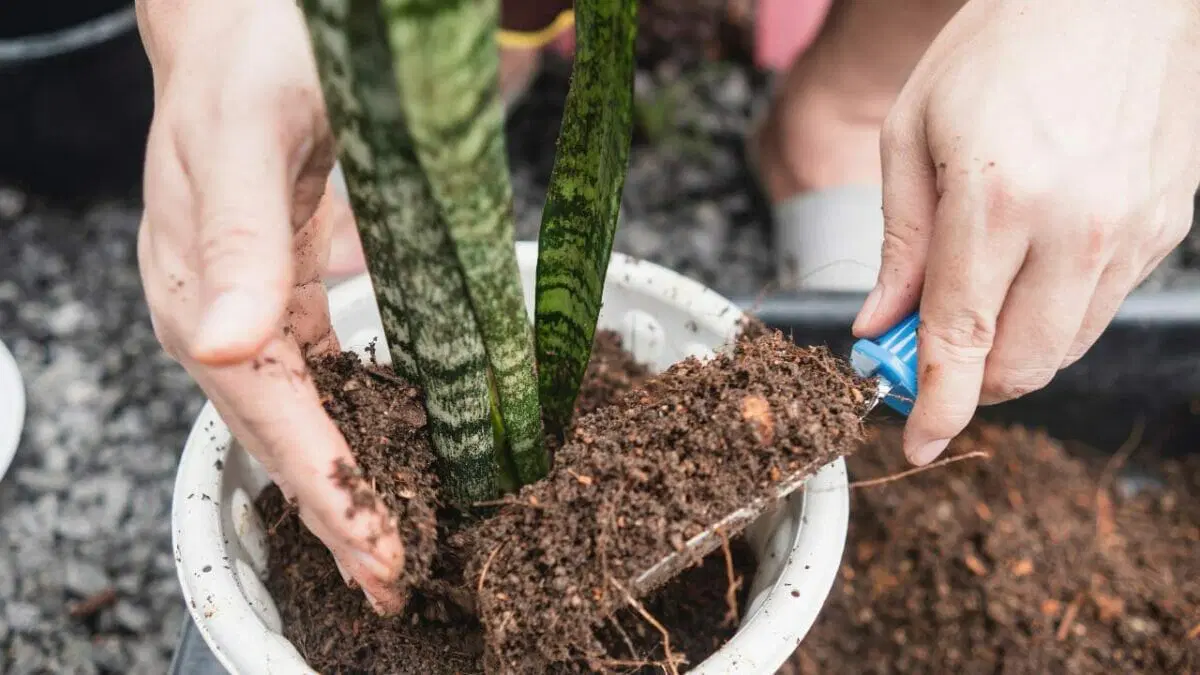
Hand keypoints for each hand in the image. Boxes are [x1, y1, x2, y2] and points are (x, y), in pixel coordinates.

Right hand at [135, 0, 406, 611]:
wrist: (251, 21)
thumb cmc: (249, 64)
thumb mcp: (243, 137)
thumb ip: (238, 238)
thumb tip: (226, 346)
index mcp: (198, 291)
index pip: (269, 414)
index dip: (327, 486)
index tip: (379, 548)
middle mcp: (218, 313)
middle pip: (281, 433)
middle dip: (339, 511)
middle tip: (393, 581)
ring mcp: (249, 305)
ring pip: (302, 415)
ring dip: (347, 483)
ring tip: (393, 547)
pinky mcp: (284, 289)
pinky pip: (317, 376)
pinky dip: (351, 426)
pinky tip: (386, 458)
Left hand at [853, 0, 1199, 464]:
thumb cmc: (998, 47)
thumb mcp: (912, 135)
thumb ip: (899, 244)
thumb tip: (880, 326)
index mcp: (998, 200)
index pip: (961, 340)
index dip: (935, 406)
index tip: (917, 446)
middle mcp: (1078, 227)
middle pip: (1021, 364)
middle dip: (968, 382)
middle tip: (927, 356)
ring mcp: (1134, 230)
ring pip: (1067, 346)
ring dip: (1012, 351)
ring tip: (976, 300)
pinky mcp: (1168, 226)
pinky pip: (1104, 305)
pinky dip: (1057, 312)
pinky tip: (1031, 264)